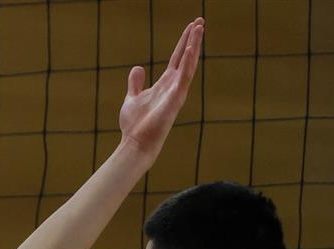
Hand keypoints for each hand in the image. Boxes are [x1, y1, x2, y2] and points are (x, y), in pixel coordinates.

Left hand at [119, 18, 204, 157]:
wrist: (135, 143)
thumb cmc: (135, 125)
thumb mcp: (132, 98)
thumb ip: (136, 83)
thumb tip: (138, 68)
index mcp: (164, 85)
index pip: (176, 59)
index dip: (183, 43)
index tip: (190, 27)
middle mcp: (173, 86)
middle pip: (186, 57)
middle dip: (193, 39)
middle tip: (200, 21)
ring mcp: (177, 92)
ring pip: (189, 64)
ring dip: (194, 45)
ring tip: (199, 27)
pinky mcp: (176, 98)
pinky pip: (184, 76)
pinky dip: (188, 61)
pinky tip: (191, 47)